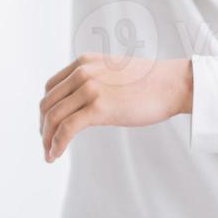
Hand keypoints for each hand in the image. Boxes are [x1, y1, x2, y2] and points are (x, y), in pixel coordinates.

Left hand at [38, 54, 193, 162]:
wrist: (174, 84)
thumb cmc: (150, 83)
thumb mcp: (113, 73)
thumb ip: (95, 81)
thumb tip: (85, 102)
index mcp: (83, 63)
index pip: (51, 87)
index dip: (46, 108)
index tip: (48, 125)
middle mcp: (82, 72)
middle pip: (48, 103)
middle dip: (43, 126)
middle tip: (46, 143)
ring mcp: (89, 88)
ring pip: (54, 117)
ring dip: (47, 138)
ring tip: (49, 153)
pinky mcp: (99, 107)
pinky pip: (67, 128)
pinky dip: (56, 143)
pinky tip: (54, 154)